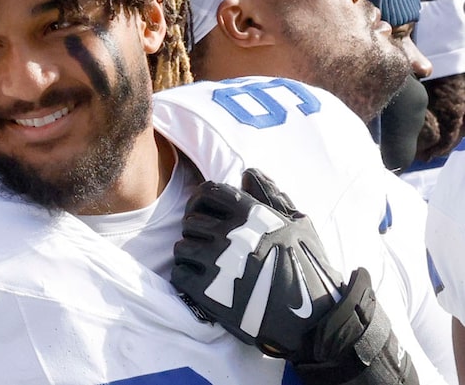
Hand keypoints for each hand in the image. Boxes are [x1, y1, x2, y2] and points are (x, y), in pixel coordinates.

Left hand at [171, 168, 342, 359]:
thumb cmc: (308, 267)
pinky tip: (201, 281)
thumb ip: (270, 195)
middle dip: (197, 230)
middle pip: (190, 220)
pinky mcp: (206, 291)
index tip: (206, 212)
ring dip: (190, 253)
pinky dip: (186, 276)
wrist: (313, 318)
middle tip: (208, 242)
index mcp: (250, 214)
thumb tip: (248, 173)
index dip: (202, 200)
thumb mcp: (298, 224)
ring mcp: (216, 262)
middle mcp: (229, 233)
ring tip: (205, 263)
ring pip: (181, 246)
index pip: (208, 192)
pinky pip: (179, 273)